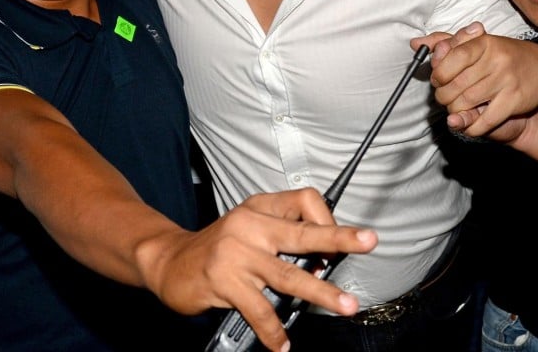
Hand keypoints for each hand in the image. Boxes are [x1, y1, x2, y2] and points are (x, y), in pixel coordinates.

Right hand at [139, 188, 376, 351]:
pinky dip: (273, 331)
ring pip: (289, 275)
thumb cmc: (217, 248)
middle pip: (304, 233)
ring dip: (322, 293)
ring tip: (345, 306)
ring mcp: (236, 252)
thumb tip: (323, 263)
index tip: (339, 242)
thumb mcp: (250, 228)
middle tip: (369, 242)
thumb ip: (281, 238)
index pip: (305, 201)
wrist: (169, 261)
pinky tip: (281, 344)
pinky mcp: (223, 280)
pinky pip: (260, 309)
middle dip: (340, 240)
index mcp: (261, 207)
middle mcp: (250, 225)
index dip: (328, 219)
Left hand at [412, 22, 537, 137]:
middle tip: (446, 97)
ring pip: (466, 102)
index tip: (438, 80)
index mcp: (483, 42)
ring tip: (457, 109)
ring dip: (455, 111)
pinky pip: (485, 120)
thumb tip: (415, 44)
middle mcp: (496, 60)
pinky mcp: (515, 100)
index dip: (439, 73)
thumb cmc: (501, 56)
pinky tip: (470, 124)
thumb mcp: (477, 43)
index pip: (452, 57)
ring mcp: (506, 80)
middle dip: (444, 96)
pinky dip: (472, 127)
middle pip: (455, 84)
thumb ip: (446, 43)